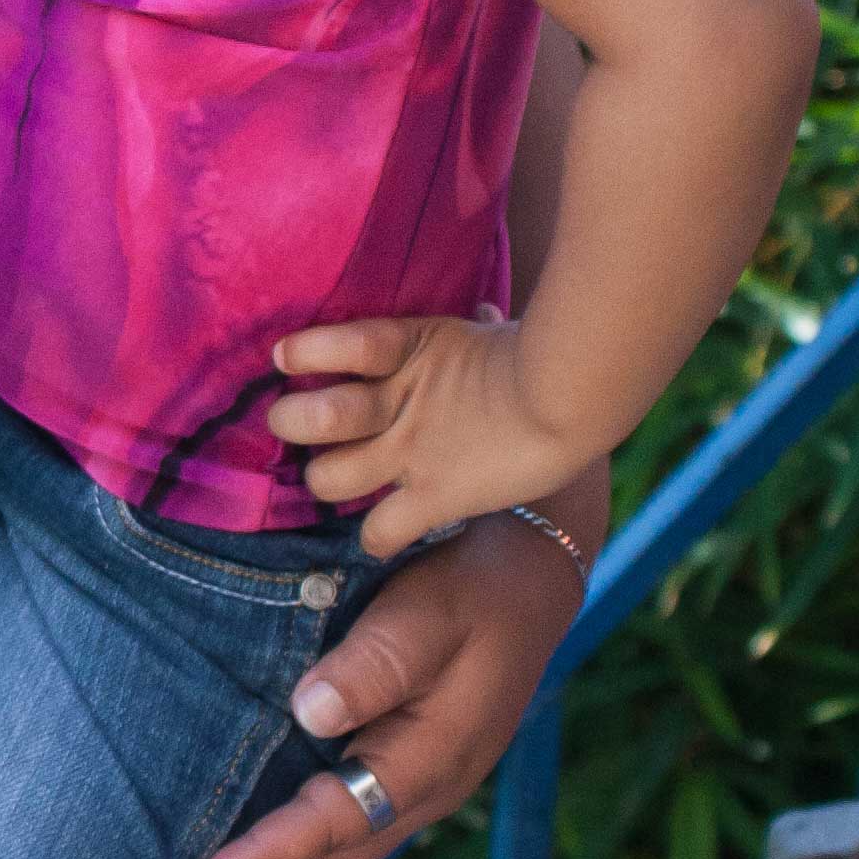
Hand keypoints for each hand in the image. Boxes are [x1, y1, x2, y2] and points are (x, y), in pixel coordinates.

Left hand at [182, 490, 596, 858]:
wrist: (528, 576)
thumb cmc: (474, 590)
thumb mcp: (431, 613)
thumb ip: (377, 662)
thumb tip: (313, 711)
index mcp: (426, 762)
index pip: (334, 821)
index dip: (269, 855)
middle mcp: (420, 792)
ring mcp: (412, 787)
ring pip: (335, 858)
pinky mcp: (398, 769)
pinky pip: (340, 831)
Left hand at [266, 307, 580, 557]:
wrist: (573, 393)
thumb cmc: (547, 357)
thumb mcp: (495, 334)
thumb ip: (476, 333)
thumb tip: (487, 319)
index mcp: (409, 345)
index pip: (336, 344)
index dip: (304, 353)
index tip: (286, 359)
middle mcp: (395, 400)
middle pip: (308, 419)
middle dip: (293, 423)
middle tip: (298, 426)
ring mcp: (410, 452)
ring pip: (327, 479)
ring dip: (325, 481)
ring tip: (335, 477)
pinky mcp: (433, 496)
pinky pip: (378, 532)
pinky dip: (376, 539)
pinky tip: (382, 534)